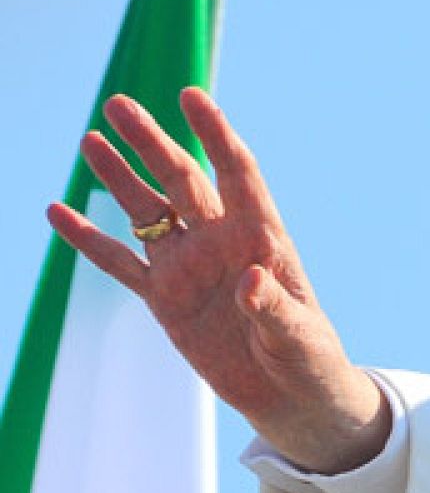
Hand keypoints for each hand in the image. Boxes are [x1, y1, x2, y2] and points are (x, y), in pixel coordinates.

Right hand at [46, 88, 389, 472]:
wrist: (292, 396)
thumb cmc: (308, 358)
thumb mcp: (297, 335)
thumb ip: (273, 307)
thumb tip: (250, 281)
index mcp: (263, 238)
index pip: (238, 173)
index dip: (216, 134)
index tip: (192, 96)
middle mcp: (222, 242)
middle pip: (182, 180)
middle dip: (151, 142)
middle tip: (117, 104)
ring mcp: (190, 267)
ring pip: (148, 212)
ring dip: (120, 177)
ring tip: (91, 139)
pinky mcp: (166, 300)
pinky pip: (121, 264)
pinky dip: (90, 240)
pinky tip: (58, 212)